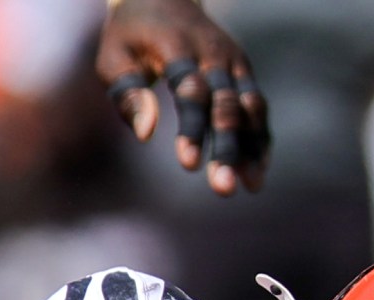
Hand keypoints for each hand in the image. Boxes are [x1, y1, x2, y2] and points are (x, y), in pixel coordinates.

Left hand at [97, 0, 268, 195]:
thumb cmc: (130, 36)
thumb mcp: (114, 58)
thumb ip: (128, 93)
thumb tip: (146, 135)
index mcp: (179, 47)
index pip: (191, 92)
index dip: (192, 129)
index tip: (188, 166)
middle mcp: (214, 53)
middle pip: (226, 105)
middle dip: (226, 148)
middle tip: (223, 189)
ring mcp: (233, 62)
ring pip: (249, 108)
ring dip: (250, 148)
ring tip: (250, 186)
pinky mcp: (242, 72)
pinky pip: (256, 107)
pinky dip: (259, 138)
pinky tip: (257, 171)